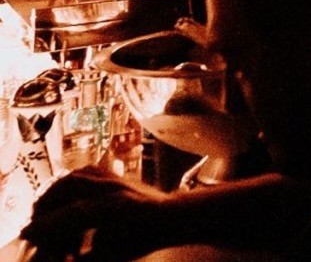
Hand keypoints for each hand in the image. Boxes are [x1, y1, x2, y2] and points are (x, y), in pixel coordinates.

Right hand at [21, 168, 168, 261]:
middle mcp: (115, 188)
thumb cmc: (143, 239)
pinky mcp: (116, 175)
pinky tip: (62, 196)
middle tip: (35, 223)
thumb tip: (61, 258)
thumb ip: (86, 257)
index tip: (27, 234)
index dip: (46, 226)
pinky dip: (69, 181)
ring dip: (55, 192)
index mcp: (116, 208)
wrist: (171, 217)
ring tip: (45, 210)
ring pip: (77, 176)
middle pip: (70, 186)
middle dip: (46, 205)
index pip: (71, 213)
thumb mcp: (114, 254)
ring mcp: (116, 178)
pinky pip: (86, 170)